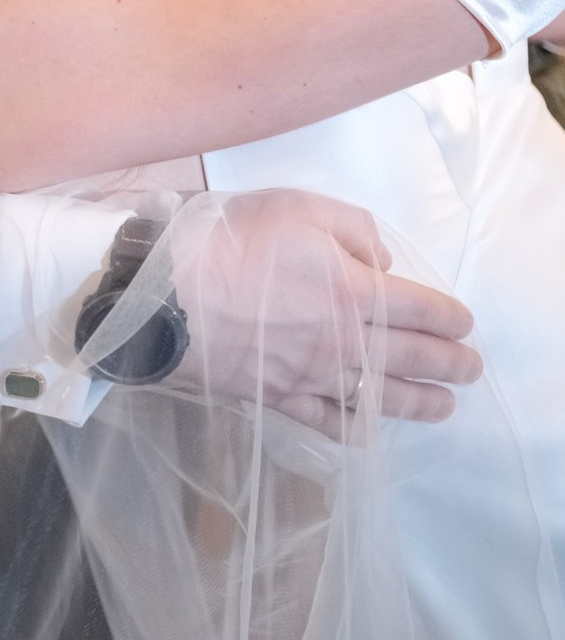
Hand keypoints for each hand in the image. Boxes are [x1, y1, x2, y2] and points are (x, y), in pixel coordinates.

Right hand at [166, 188, 480, 439]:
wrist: (168, 297)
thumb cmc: (233, 242)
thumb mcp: (299, 206)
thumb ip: (354, 230)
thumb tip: (382, 262)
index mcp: (354, 291)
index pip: (421, 309)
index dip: (450, 318)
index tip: (465, 325)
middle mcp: (344, 342)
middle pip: (411, 357)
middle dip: (449, 364)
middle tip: (470, 370)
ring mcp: (312, 377)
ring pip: (380, 397)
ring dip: (419, 403)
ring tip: (443, 406)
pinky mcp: (278, 399)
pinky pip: (327, 422)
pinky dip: (354, 430)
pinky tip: (368, 433)